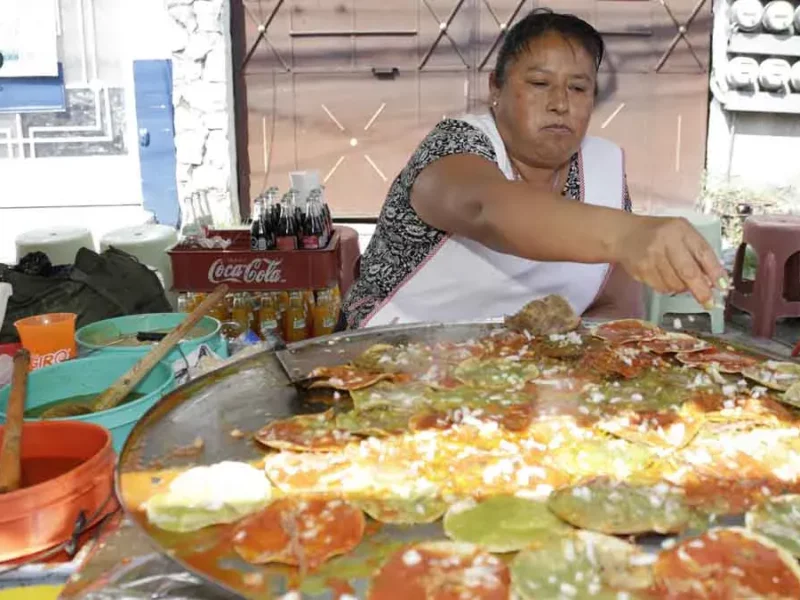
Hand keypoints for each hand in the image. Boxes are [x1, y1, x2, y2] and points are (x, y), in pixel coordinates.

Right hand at [613, 215, 727, 306]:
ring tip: (679, 279)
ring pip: (674, 284)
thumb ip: (698, 252)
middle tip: (709, 302)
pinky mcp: (640, 270)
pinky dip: (667, 288)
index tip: (723, 287)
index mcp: (680, 229)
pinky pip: (661, 288)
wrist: (624, 235)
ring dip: (682, 288)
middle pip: (688, 272)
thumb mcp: (682, 233)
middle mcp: (665, 241)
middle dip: (701, 290)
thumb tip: (713, 281)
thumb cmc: (660, 234)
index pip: (703, 252)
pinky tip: (664, 277)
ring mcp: (650, 257)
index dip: (715, 272)